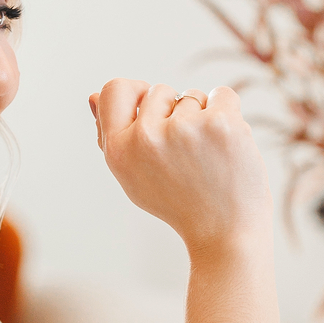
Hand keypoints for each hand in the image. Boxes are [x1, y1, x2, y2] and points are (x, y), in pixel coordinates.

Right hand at [89, 80, 271, 257]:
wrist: (227, 233)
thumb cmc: (180, 204)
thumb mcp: (134, 176)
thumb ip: (111, 136)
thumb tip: (94, 96)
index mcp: (118, 151)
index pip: (115, 89)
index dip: (136, 92)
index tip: (156, 109)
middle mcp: (146, 137)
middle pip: (159, 91)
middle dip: (175, 112)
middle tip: (187, 156)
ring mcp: (184, 129)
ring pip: (192, 95)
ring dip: (203, 117)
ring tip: (208, 157)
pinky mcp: (220, 123)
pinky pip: (222, 93)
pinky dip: (229, 113)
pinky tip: (228, 145)